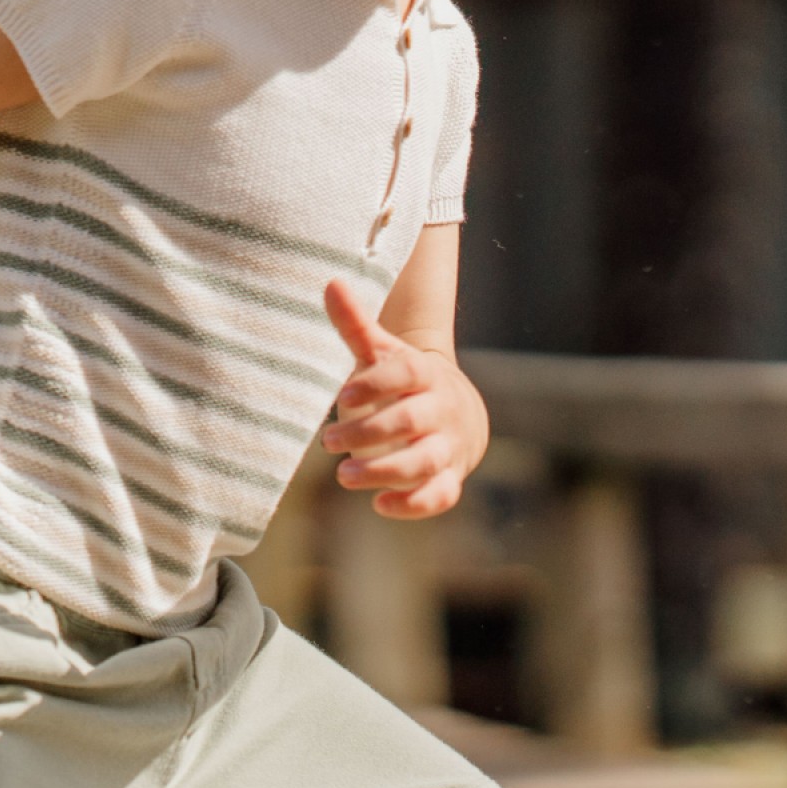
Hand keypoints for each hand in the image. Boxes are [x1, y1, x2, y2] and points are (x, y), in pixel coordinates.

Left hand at [319, 278, 480, 519]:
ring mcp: (447, 447)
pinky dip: (413, 505)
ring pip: (423, 462)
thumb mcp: (382, 353)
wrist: (457, 415)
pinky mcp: (448, 479)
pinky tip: (379, 505)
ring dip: (384, 471)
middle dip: (369, 432)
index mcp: (424, 374)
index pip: (405, 374)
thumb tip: (331, 282)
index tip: (345, 394)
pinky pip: (440, 497)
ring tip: (344, 475)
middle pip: (411, 421)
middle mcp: (440, 410)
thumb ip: (355, 325)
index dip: (376, 384)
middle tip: (329, 441)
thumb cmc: (405, 383)